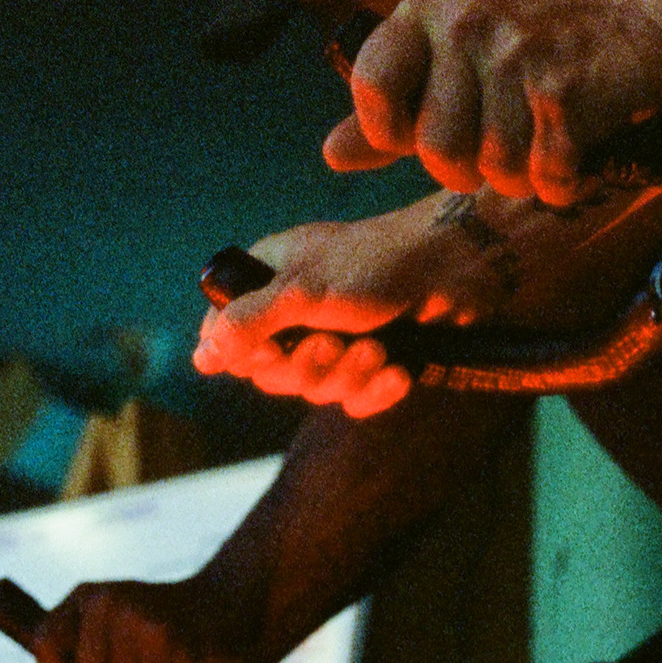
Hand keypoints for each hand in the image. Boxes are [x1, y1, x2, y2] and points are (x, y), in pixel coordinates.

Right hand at [193, 213, 519, 419]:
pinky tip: (397, 370)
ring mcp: (336, 334)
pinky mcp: (372, 358)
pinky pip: (354, 399)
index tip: (253, 357)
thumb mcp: (304, 290)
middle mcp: (298, 308)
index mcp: (271, 277)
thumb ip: (250, 321)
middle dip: (304, 367)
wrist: (456, 268)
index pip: (226, 330)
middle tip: (331, 344)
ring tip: (375, 349)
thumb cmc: (378, 264)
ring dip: (346, 375)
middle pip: (270, 372)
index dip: (236, 353)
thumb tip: (205, 355)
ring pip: (315, 388)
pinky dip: (375, 389)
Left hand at [328, 0, 661, 203]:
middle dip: (468, 169)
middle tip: (498, 141)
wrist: (632, 31)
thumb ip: (391, 115)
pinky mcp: (564, 86)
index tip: (421, 131)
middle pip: (437, 148)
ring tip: (539, 140)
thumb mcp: (450, 72)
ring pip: (493, 167)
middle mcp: (466, 17)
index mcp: (426, 6)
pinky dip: (560, 181)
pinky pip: (542, 174)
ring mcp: (516, 50)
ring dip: (520, 176)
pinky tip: (571, 150)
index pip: (372, 84)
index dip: (390, 130)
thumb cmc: (527, 61)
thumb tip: (332, 156)